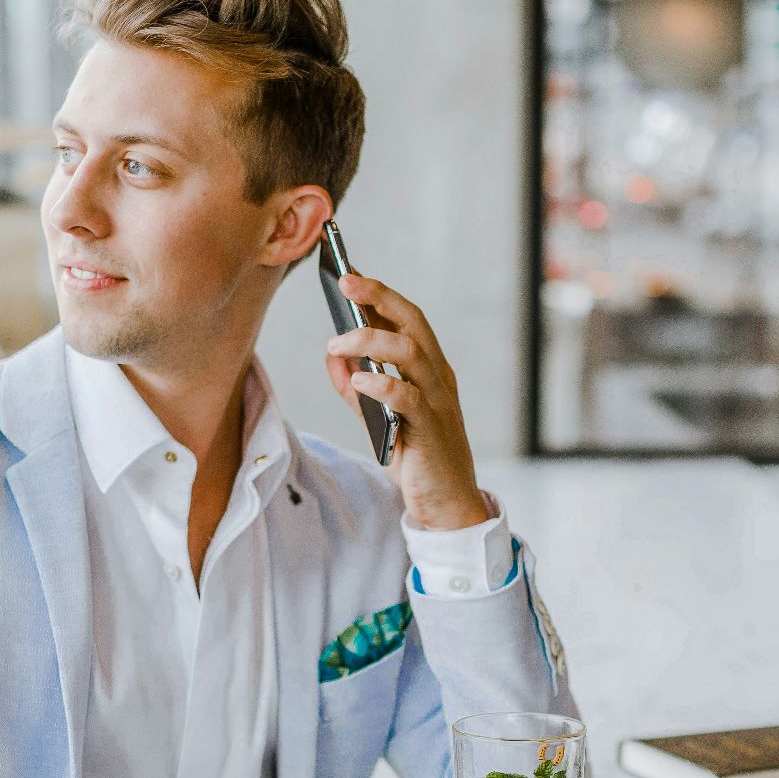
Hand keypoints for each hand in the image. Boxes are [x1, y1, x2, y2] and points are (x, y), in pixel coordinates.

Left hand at [324, 273, 486, 530]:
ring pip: (410, 352)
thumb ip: (356, 387)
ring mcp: (437, 401)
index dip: (380, 293)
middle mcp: (437, 377)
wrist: (446, 503)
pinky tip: (358, 378)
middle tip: (346, 281)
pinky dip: (382, 383)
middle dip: (379, 297)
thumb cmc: (416, 457)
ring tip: (336, 342)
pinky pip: (408, 397)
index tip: (350, 274)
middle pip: (412, 322)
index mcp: (429, 369)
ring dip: (370, 339)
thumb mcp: (379, 417)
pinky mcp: (430, 428)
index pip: (407, 319)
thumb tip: (332, 355)